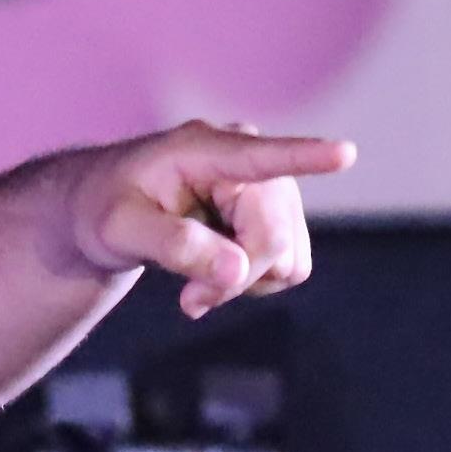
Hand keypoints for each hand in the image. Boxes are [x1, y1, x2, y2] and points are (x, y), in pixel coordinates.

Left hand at [45, 119, 355, 318]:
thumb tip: (236, 271)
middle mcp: (251, 162)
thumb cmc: (104, 210)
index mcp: (207, 149)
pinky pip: (290, 267)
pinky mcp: (279, 218)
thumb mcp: (119, 230)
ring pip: (289, 259)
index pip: (262, 156)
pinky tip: (219, 269)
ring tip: (196, 279)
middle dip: (235, 278)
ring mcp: (272, 190)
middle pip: (273, 238)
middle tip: (189, 301)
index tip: (345, 153)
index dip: (306, 158)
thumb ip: (174, 246)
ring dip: (245, 283)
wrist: (106, 211)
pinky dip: (255, 282)